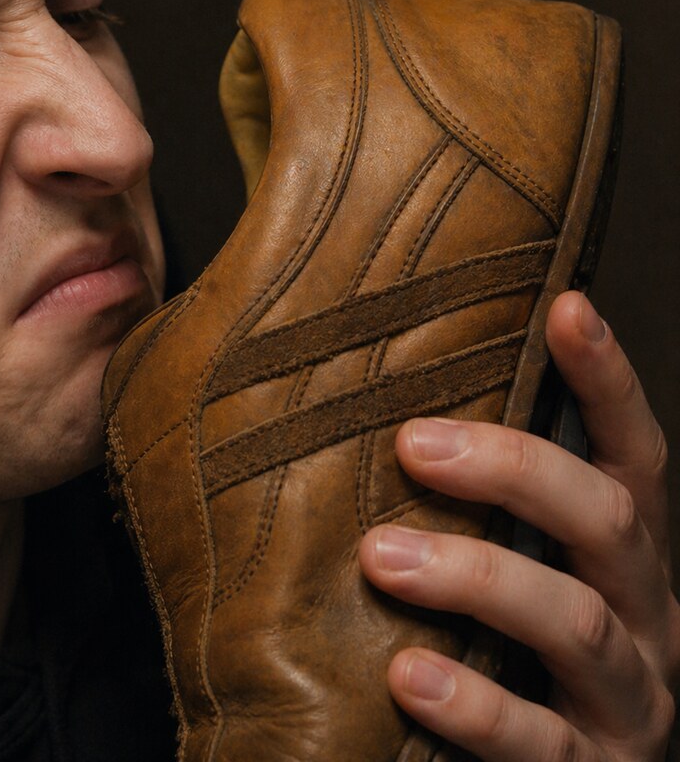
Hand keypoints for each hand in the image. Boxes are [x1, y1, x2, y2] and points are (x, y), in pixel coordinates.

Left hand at [358, 291, 679, 759]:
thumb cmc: (523, 651)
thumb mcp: (525, 568)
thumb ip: (485, 510)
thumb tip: (385, 417)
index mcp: (625, 557)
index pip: (630, 452)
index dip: (607, 381)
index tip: (566, 307)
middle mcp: (644, 617)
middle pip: (607, 520)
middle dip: (516, 471)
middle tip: (413, 443)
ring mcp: (628, 701)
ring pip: (575, 623)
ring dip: (475, 578)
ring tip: (380, 553)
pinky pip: (539, 742)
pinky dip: (474, 707)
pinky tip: (408, 675)